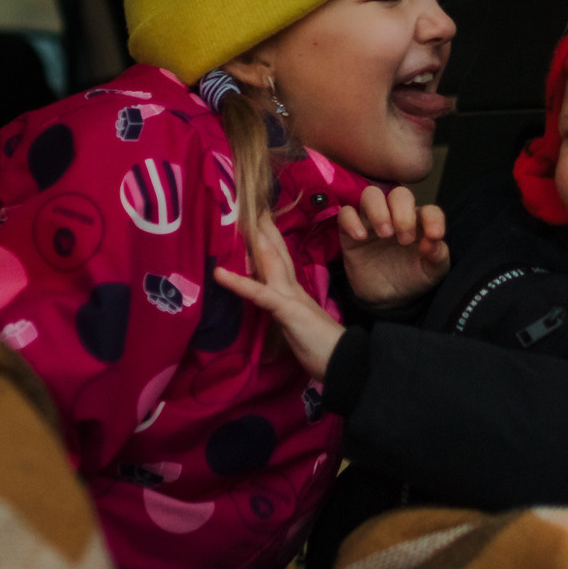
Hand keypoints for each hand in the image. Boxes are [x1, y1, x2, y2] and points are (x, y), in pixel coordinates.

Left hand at [213, 207, 345, 379]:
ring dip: (255, 241)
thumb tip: (278, 311)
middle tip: (252, 204)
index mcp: (296, 293)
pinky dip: (239, 283)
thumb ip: (289, 316)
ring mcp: (291, 298)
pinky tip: (220, 274)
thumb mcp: (300, 328)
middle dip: (264, 228)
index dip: (269, 241)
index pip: (280, 261)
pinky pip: (260, 294)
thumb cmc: (324, 350)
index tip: (259, 220)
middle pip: (275, 252)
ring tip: (240, 220)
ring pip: (270, 263)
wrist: (347, 364)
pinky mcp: (287, 311)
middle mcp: (293, 289)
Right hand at [337, 185, 448, 309]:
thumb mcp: (432, 272)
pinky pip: (345, 213)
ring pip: (371, 195)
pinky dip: (351, 220)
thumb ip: (438, 255)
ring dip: (379, 210)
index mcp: (420, 223)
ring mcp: (372, 222)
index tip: (434, 236)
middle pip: (399, 194)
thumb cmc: (412, 278)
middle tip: (404, 240)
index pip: (429, 210)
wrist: (386, 299)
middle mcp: (396, 216)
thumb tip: (433, 240)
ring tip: (385, 234)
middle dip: (403, 213)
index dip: (433, 218)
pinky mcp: (350, 233)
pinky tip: (360, 238)